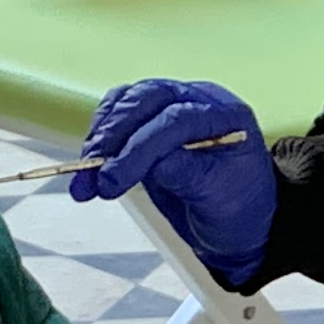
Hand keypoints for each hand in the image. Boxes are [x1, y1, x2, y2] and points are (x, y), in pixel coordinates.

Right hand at [72, 78, 274, 287]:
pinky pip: (118, 114)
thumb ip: (187, 175)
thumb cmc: (237, 209)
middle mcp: (198, 102)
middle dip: (113, 137)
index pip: (176, 119)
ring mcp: (172, 108)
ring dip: (101, 137)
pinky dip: (100, 137)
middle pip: (146, 100)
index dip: (140, 148)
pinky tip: (89, 164)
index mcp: (226, 115)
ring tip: (85, 177)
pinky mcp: (149, 121)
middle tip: (93, 175)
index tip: (114, 179)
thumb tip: (152, 162)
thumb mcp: (218, 198)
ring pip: (127, 102)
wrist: (238, 222)